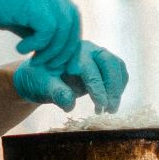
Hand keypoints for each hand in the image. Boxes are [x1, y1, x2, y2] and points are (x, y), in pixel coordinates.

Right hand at [0, 0, 80, 69]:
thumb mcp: (17, 14)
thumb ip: (37, 25)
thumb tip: (54, 48)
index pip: (70, 14)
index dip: (69, 38)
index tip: (60, 59)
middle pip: (73, 20)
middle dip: (65, 47)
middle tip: (50, 65)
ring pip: (63, 28)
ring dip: (51, 50)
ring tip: (34, 60)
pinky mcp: (31, 0)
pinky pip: (48, 30)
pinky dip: (37, 44)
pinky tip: (20, 49)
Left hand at [11, 41, 128, 112]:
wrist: (40, 76)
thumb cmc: (39, 79)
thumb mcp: (43, 86)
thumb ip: (57, 93)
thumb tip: (70, 104)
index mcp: (72, 52)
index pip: (91, 70)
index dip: (98, 89)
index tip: (101, 106)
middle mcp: (88, 50)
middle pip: (110, 63)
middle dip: (112, 88)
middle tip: (109, 109)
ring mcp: (97, 55)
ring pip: (117, 67)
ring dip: (118, 88)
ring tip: (111, 109)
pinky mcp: (103, 65)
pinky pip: (119, 72)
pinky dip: (119, 87)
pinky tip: (111, 101)